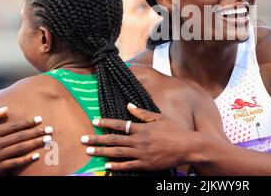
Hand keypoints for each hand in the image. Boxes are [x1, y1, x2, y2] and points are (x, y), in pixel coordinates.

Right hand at [0, 107, 52, 175]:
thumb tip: (6, 109)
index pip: (13, 126)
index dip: (27, 122)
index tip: (39, 119)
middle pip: (19, 137)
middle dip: (36, 132)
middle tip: (50, 129)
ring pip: (19, 149)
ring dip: (34, 144)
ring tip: (47, 140)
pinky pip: (13, 164)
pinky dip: (25, 160)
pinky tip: (36, 156)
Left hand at [81, 104, 196, 170]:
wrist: (187, 147)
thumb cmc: (175, 130)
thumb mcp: (160, 118)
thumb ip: (143, 113)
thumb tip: (128, 105)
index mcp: (143, 128)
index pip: (120, 124)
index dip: (106, 122)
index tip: (94, 121)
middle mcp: (140, 140)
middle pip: (114, 140)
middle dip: (97, 139)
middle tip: (83, 140)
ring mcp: (142, 153)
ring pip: (118, 153)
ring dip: (102, 152)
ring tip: (89, 151)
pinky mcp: (146, 164)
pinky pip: (128, 166)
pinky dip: (116, 166)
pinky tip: (106, 165)